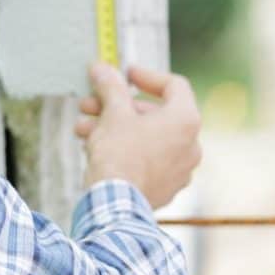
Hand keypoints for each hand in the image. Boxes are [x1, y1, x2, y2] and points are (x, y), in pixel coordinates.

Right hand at [75, 63, 202, 208]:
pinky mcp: (166, 187)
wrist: (115, 204)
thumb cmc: (120, 155)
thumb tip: (102, 69)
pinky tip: (96, 148)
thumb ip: (111, 87)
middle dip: (118, 106)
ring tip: (84, 128)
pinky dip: (125, 149)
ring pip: (146, 137)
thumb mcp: (113, 112)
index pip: (174, 85)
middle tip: (91, 104)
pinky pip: (146, 159)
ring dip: (115, 127)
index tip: (125, 74)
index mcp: (185, 120)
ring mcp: (180, 169)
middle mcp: (191, 145)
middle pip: (154, 113)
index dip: (147, 76)